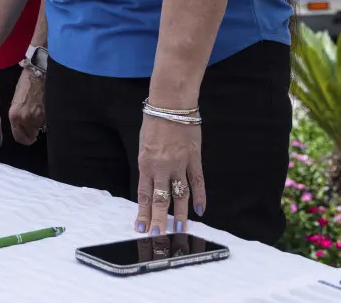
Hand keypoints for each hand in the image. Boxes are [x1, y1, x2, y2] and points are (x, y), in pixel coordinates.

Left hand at [8, 69, 44, 145]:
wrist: (39, 73)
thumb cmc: (26, 84)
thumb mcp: (16, 101)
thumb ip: (18, 116)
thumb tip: (23, 126)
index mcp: (15, 116)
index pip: (19, 137)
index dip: (23, 138)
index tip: (25, 136)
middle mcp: (27, 119)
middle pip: (31, 137)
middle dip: (32, 133)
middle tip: (32, 127)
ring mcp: (40, 118)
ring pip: (40, 130)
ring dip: (39, 126)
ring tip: (38, 115)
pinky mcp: (50, 114)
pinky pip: (48, 123)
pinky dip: (47, 120)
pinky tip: (45, 111)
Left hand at [135, 114, 205, 235]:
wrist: (171, 104)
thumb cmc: (154, 122)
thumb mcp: (144, 145)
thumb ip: (148, 165)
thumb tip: (151, 184)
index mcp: (146, 164)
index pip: (144, 194)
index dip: (143, 212)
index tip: (140, 227)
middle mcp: (162, 167)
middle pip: (161, 199)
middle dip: (159, 219)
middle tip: (158, 235)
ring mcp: (179, 164)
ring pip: (180, 195)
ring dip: (179, 214)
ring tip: (179, 229)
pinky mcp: (194, 158)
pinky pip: (198, 181)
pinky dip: (200, 197)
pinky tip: (200, 210)